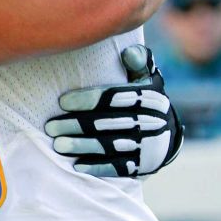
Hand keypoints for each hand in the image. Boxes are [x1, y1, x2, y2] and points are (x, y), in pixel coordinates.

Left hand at [45, 45, 183, 176]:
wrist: (169, 136)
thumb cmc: (145, 101)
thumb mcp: (147, 80)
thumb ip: (138, 64)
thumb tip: (129, 52)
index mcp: (147, 98)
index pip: (113, 98)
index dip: (86, 100)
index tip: (62, 102)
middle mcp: (149, 122)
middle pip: (107, 123)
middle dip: (76, 125)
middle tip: (50, 127)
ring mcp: (148, 146)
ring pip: (110, 146)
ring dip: (82, 146)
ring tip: (58, 145)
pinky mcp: (144, 165)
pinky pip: (120, 167)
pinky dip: (98, 166)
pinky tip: (77, 164)